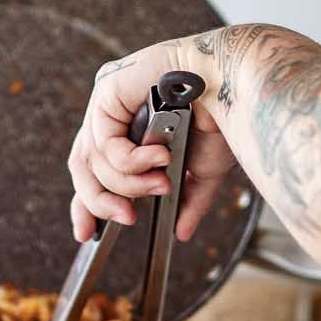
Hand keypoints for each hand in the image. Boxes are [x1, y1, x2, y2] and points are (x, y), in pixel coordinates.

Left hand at [68, 39, 237, 243]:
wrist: (236, 87)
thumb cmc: (225, 115)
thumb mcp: (203, 170)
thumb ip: (188, 201)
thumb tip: (181, 231)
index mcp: (130, 130)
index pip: (93, 169)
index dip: (86, 203)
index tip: (86, 233)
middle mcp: (114, 114)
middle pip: (83, 166)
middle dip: (99, 201)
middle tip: (127, 218)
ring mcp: (108, 100)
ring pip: (93, 159)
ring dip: (130, 183)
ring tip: (163, 183)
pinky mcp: (109, 89)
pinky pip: (105, 141)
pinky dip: (131, 160)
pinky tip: (160, 156)